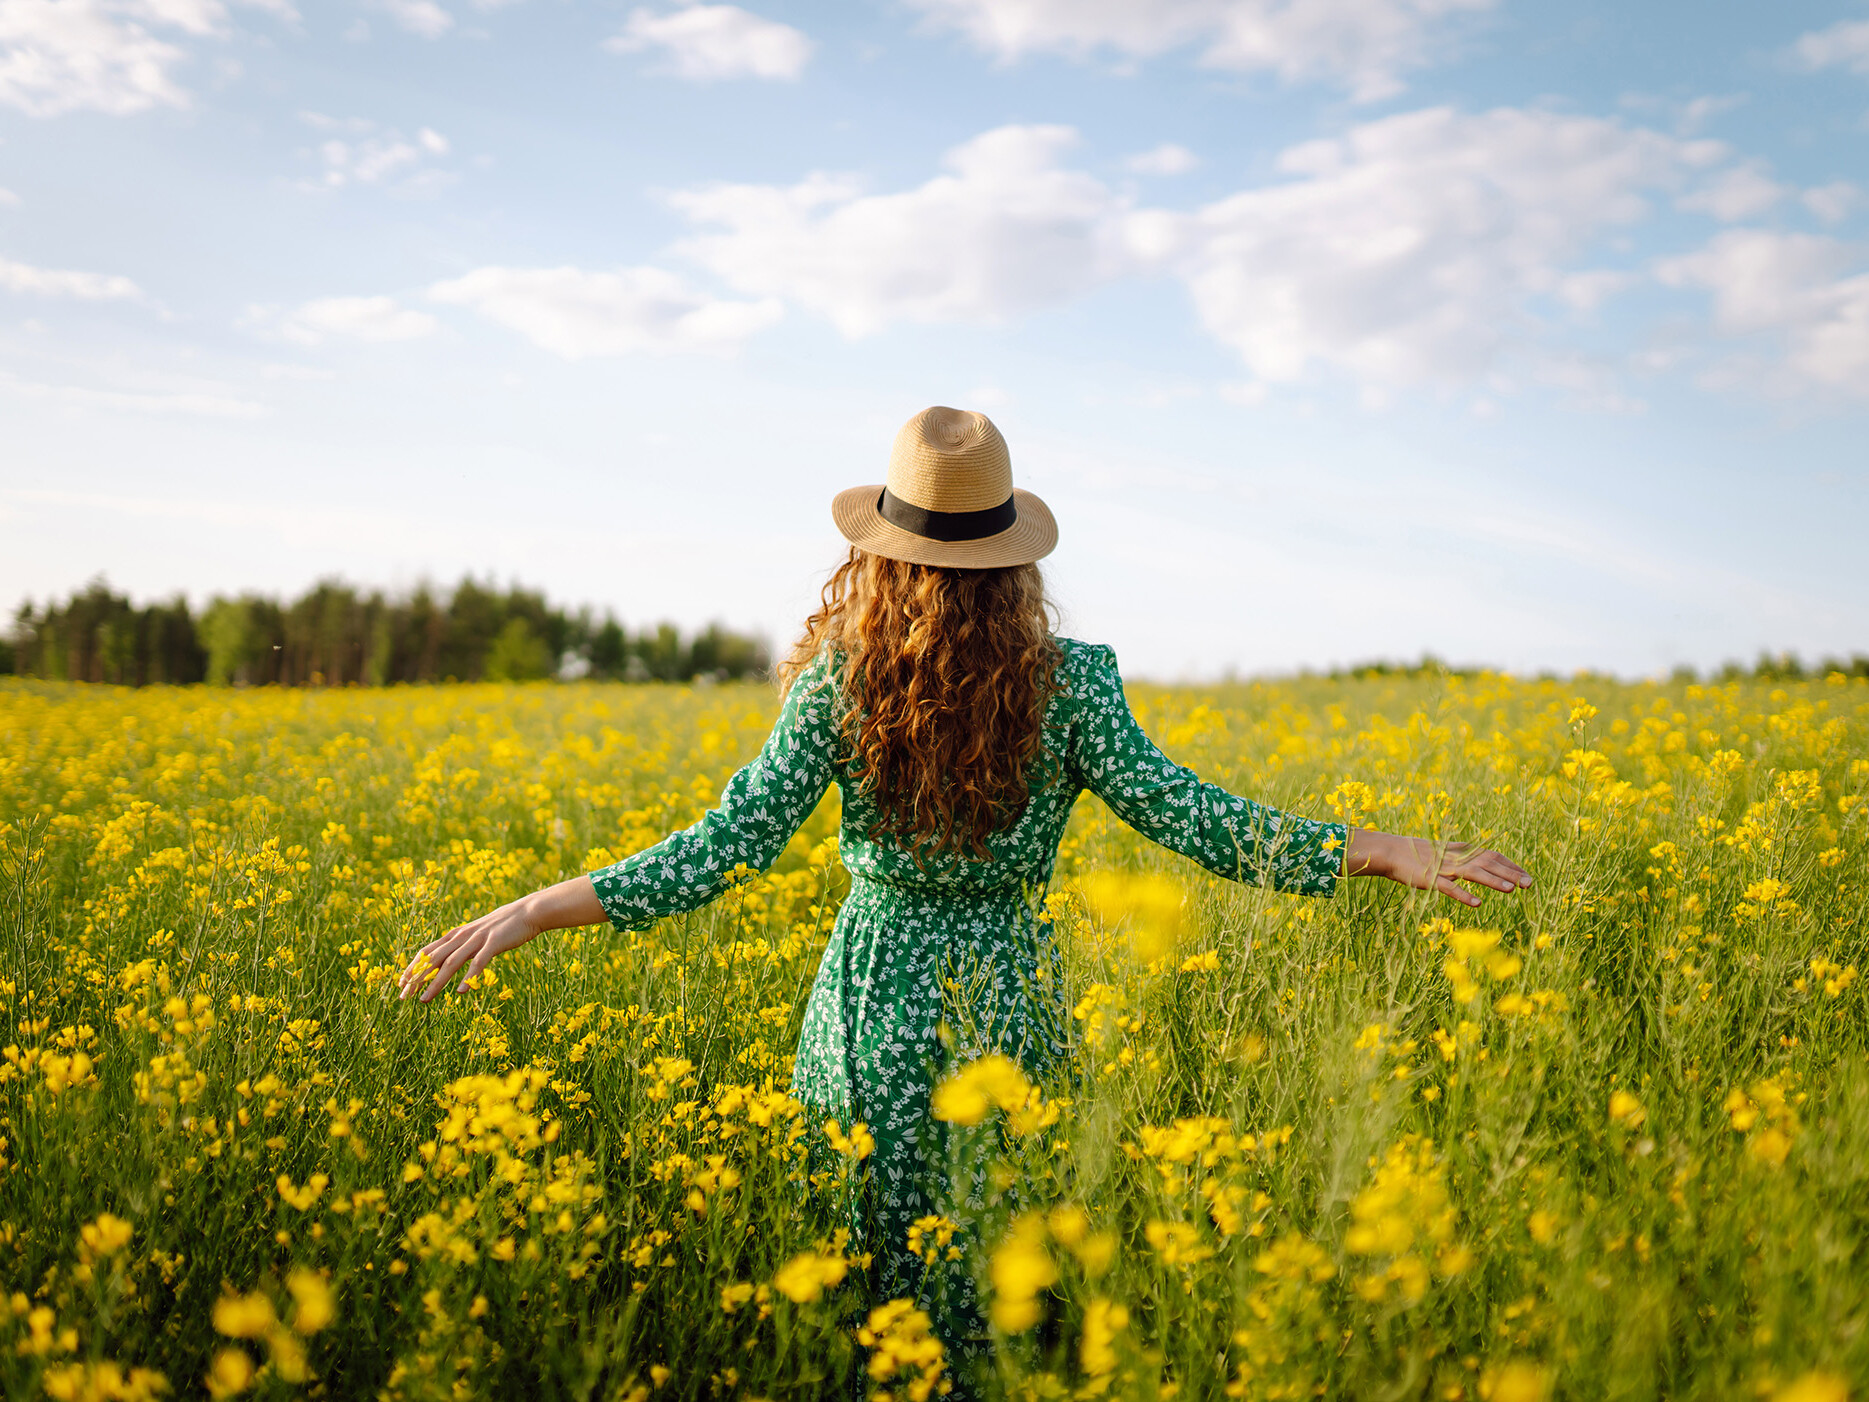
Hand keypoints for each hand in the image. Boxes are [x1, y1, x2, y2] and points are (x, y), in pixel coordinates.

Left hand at [398, 900, 539, 1001]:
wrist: (526, 912)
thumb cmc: (501, 927)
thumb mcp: (476, 935)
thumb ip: (462, 946)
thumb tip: (448, 961)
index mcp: (456, 934)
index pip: (427, 951)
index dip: (412, 967)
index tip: (401, 984)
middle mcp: (462, 936)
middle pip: (433, 959)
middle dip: (417, 978)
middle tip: (403, 996)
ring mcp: (477, 939)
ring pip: (451, 963)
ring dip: (436, 983)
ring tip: (424, 1000)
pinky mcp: (493, 944)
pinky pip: (478, 963)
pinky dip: (468, 977)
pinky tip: (460, 991)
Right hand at [1347, 829, 1531, 907]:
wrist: (1389, 851)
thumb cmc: (1414, 853)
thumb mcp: (1441, 851)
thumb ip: (1459, 856)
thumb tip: (1475, 860)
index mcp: (1459, 850)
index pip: (1491, 854)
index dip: (1509, 864)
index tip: (1525, 873)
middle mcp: (1456, 857)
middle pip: (1488, 862)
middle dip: (1510, 872)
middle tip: (1530, 883)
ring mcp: (1443, 868)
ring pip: (1474, 873)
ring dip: (1494, 881)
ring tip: (1513, 889)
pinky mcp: (1430, 879)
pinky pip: (1449, 888)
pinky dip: (1464, 894)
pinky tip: (1478, 903)